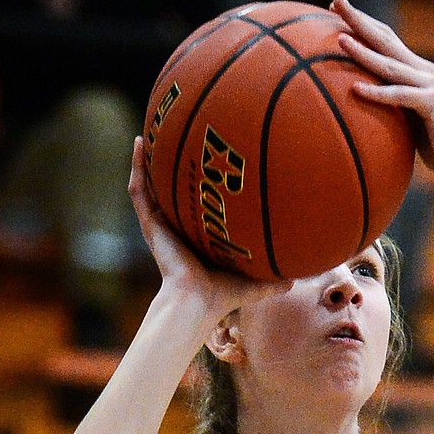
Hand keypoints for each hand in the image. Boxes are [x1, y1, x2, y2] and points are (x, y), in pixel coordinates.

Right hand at [128, 137, 289, 314]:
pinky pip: (140, 190)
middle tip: (180, 139)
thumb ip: (274, 279)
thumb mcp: (254, 282)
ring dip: (150, 160)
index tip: (209, 166)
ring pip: (151, 185)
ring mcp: (161, 225)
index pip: (196, 207)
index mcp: (198, 238)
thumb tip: (296, 278)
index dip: (199, 188)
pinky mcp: (151, 224)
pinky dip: (137, 167)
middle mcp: (177, 229)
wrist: (198, 301)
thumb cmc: (224, 295)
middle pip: (172, 191)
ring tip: (152, 132)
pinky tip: (140, 144)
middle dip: (173, 167)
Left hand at [329, 0, 433, 184]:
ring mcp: (430, 85)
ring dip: (364, 52)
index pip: (385, 37)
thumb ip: (390, 101)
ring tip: (340, 40)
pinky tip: (355, 89)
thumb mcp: (407, 116)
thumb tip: (357, 100)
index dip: (362, 21)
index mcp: (416, 70)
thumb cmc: (433, 144)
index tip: (334, 6)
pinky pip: (400, 96)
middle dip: (359, 19)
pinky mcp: (433, 104)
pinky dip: (377, 92)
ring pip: (390, 65)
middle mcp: (424, 71)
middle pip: (385, 39)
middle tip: (336, 0)